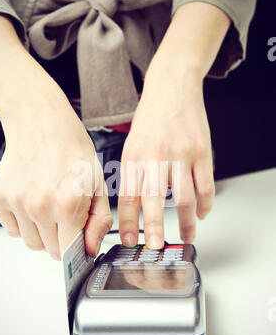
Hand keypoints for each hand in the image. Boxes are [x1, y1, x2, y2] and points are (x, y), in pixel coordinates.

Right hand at [0, 14, 112, 258]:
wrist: (40, 121)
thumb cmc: (72, 148)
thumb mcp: (97, 183)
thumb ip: (99, 220)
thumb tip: (90, 249)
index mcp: (67, 204)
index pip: (70, 252)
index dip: (78, 249)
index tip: (80, 242)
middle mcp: (39, 206)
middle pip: (51, 250)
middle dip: (62, 239)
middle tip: (66, 214)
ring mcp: (16, 203)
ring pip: (31, 243)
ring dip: (43, 233)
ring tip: (49, 205)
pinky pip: (13, 230)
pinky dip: (24, 223)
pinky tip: (33, 200)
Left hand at [118, 66, 214, 248]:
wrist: (172, 87)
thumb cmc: (150, 119)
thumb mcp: (131, 145)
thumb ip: (133, 174)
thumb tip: (134, 208)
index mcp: (134, 157)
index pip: (128, 196)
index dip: (128, 222)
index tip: (129, 240)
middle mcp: (155, 156)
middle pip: (153, 199)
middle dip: (154, 227)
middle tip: (156, 247)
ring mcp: (180, 153)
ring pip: (184, 197)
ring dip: (186, 221)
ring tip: (186, 235)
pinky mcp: (201, 150)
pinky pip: (205, 184)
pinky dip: (205, 203)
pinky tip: (202, 213)